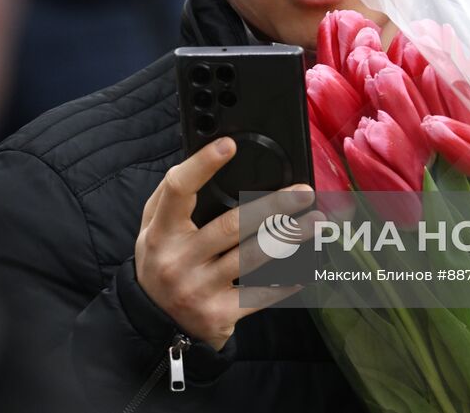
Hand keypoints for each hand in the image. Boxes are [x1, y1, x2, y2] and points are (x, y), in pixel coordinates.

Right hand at [134, 136, 318, 349]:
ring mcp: (198, 289)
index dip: (202, 165)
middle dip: (273, 207)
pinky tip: (307, 267)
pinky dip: (287, 281)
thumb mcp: (153, 229)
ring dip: (288, 238)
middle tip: (303, 193)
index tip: (228, 145)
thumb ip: (171, 198)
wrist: (153, 323)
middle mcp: (178, 260)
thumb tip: (204, 159)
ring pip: (251, 257)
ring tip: (315, 222)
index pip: (178, 190)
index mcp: (161, 231)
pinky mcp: (218, 314)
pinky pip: (260, 295)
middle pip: (230, 225)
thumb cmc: (161, 262)